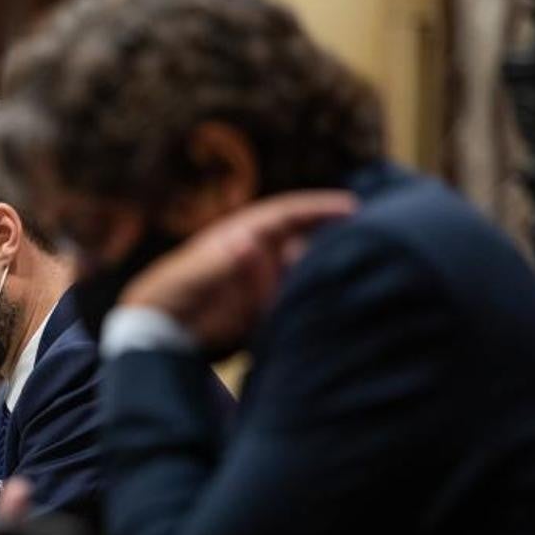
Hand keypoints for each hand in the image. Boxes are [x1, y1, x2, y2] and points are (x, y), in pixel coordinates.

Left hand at [118, 190, 355, 349]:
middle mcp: (261, 252)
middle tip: (373, 244)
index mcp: (244, 233)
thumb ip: (221, 262)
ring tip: (359, 279)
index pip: (289, 214)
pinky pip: (298, 300)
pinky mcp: (268, 307)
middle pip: (307, 239)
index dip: (319, 208)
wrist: (161, 328)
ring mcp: (267, 279)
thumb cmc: (172, 289)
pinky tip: (336, 306)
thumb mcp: (193, 274)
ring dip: (328, 273)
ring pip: (307, 270)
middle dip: (336, 239)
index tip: (351, 207)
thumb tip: (247, 243)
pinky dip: (314, 302)